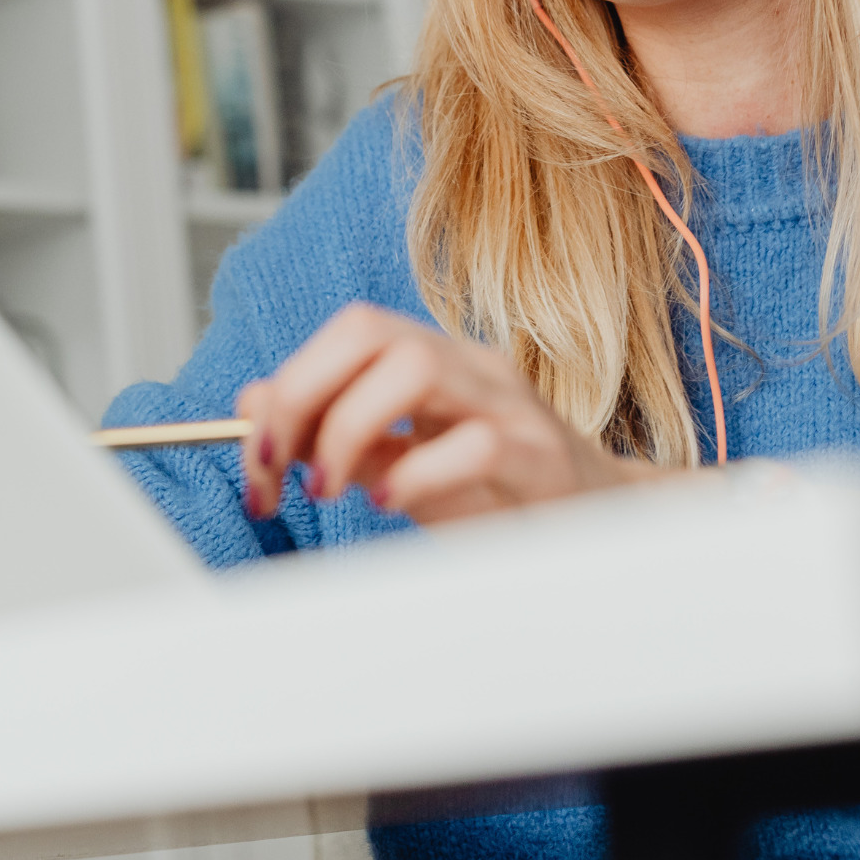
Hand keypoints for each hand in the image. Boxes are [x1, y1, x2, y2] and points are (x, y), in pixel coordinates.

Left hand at [236, 303, 664, 524]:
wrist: (605, 527)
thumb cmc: (499, 494)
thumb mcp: (403, 461)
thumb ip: (336, 431)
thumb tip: (253, 406)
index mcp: (436, 358)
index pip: (349, 332)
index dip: (289, 384)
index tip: (257, 455)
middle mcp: (471, 367)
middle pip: (370, 332)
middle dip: (303, 394)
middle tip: (279, 467)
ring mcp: (512, 406)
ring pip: (415, 368)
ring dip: (348, 427)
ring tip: (330, 486)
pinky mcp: (542, 460)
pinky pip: (474, 444)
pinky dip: (415, 474)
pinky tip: (390, 504)